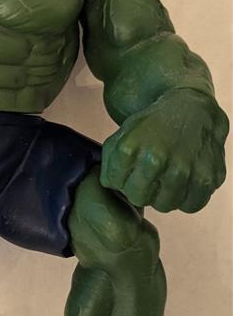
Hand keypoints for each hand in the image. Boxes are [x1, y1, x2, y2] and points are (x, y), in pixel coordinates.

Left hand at [100, 89, 228, 211]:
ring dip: (164, 196)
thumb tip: (110, 185)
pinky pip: (191, 205)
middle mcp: (156, 161)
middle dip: (140, 189)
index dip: (120, 177)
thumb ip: (109, 161)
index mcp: (129, 149)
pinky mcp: (206, 178)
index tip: (130, 168)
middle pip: (138, 198)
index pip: (114, 184)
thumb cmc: (153, 125)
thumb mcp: (122, 134)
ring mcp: (183, 171)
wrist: (191, 109)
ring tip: (166, 178)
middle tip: (148, 176)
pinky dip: (187, 198)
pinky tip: (184, 183)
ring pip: (164, 206)